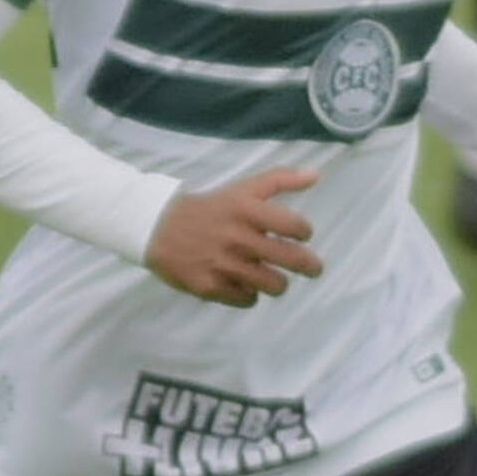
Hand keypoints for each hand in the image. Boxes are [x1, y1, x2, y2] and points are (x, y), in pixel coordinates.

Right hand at [146, 166, 324, 304]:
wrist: (160, 228)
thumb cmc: (211, 208)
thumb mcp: (243, 188)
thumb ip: (280, 180)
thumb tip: (316, 175)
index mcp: (247, 210)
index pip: (295, 226)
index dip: (304, 233)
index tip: (302, 236)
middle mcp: (238, 238)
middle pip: (291, 260)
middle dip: (310, 266)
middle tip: (313, 268)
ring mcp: (223, 265)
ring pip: (274, 285)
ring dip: (278, 283)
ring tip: (274, 278)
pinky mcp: (210, 287)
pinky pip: (248, 300)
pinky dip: (251, 294)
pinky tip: (245, 284)